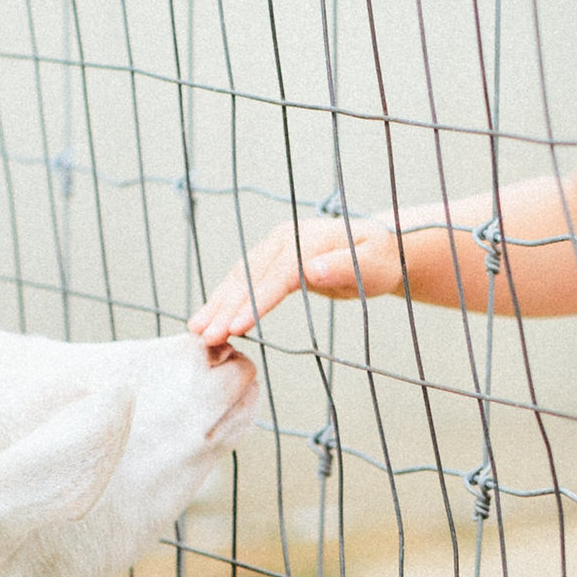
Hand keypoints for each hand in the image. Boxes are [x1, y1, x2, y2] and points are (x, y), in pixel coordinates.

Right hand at [189, 214, 408, 347]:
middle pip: (250, 276)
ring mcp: (274, 247)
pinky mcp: (270, 258)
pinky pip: (243, 279)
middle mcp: (284, 239)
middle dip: (226, 308)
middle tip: (205, 337)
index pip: (276, 274)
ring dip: (217, 304)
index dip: (255, 302)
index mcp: (306, 240)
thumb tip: (312, 269)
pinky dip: (225, 299)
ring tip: (196, 330)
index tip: (236, 327)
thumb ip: (344, 268)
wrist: (379, 247)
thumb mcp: (372, 265)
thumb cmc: (380, 260)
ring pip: (239, 277)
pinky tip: (211, 318)